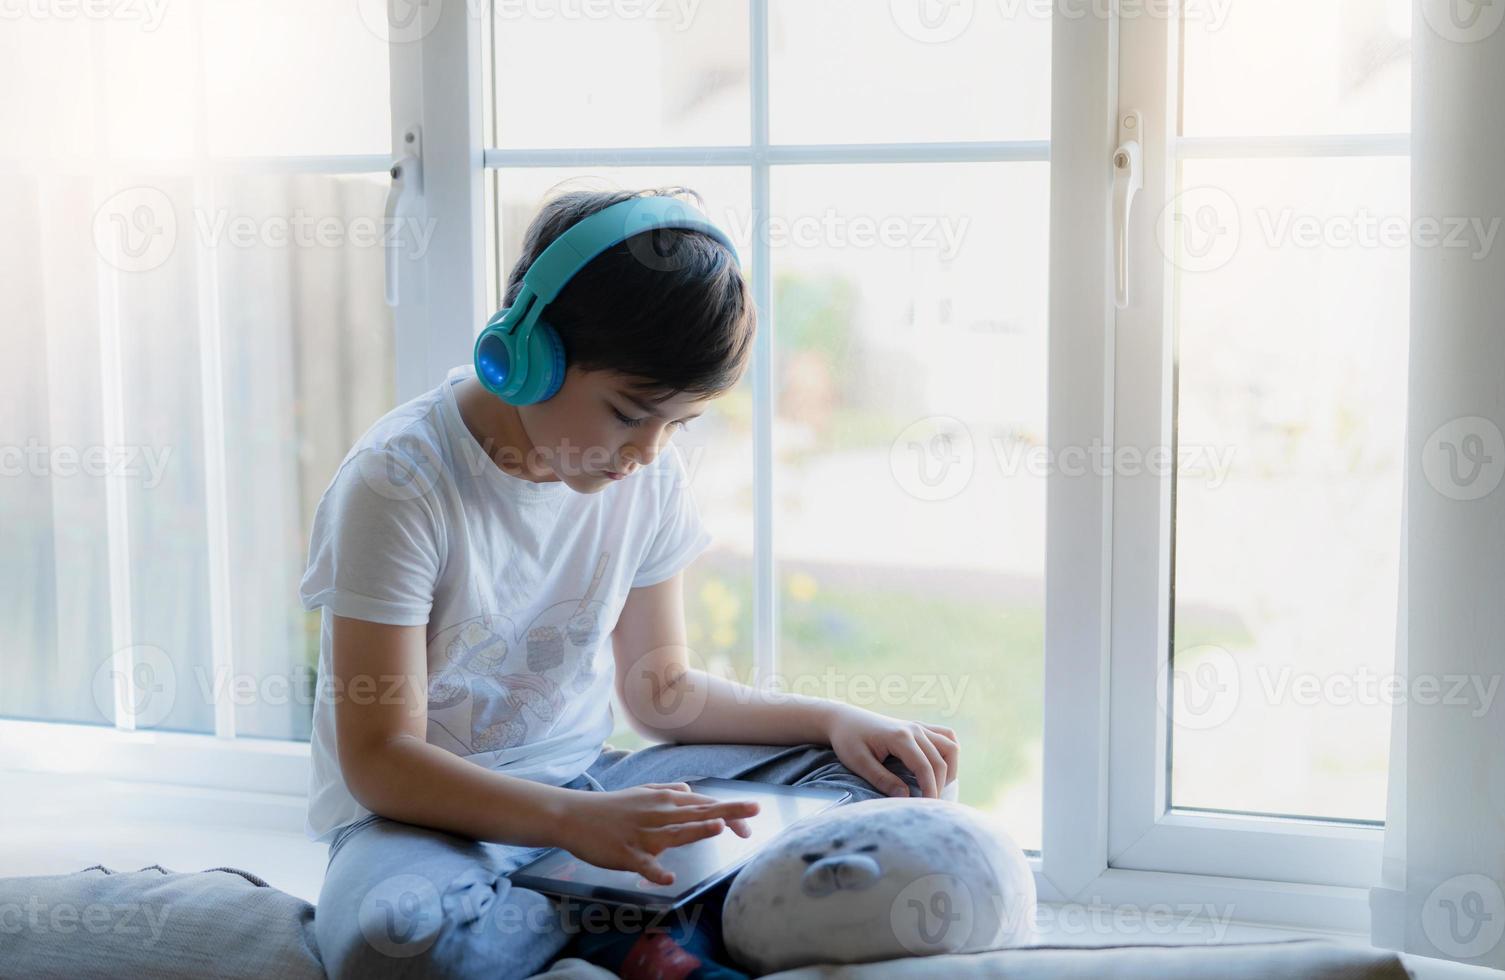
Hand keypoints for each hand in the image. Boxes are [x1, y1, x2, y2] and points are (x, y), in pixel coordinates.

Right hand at [555, 782, 760, 885]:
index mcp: (664, 801)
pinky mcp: (625, 854)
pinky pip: (643, 865)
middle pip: (697, 813)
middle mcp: (658, 814)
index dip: (730, 810)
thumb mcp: (642, 792)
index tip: (753, 816)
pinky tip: (669, 878)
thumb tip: (690, 791)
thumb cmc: (611, 807)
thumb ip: (668, 791)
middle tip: (756, 811)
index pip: (704, 804)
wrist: (574, 816)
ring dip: (696, 830)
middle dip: (728, 812)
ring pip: (674, 832)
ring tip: (719, 827)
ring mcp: (642, 834)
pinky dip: (655, 872)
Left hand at [825, 705, 959, 799]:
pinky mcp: (919, 726)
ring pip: (951, 747)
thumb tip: (905, 795)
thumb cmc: (848, 740)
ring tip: (937, 787)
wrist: (844, 719)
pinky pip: (946, 736)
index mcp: (900, 737)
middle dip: (939, 786)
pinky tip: (941, 767)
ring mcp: (918, 726)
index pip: (925, 768)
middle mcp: (914, 729)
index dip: (930, 791)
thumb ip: (881, 779)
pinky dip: (949, 752)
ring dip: (950, 769)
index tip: (927, 810)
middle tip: (929, 806)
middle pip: (941, 761)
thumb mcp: (858, 762)